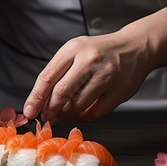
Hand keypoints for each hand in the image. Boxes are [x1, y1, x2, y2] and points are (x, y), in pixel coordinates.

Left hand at [23, 30, 150, 121]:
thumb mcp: (76, 51)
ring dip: (67, 114)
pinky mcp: (119, 91)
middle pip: (62, 93)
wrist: (136, 47)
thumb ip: (58, 73)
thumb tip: (40, 102)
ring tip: (65, 112)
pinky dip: (83, 117)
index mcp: (74, 49)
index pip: (48, 76)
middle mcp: (90, 60)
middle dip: (50, 109)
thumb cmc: (101, 52)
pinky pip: (95, 113)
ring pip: (77, 106)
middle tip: (47, 116)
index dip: (36, 98)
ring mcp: (107, 76)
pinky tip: (80, 113)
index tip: (29, 111)